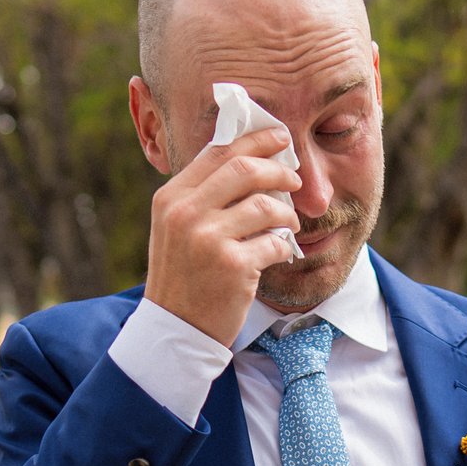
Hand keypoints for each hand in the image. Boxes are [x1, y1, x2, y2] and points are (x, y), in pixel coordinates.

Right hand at [144, 126, 300, 343]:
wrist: (176, 328)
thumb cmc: (184, 274)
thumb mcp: (178, 227)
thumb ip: (204, 194)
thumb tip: (252, 159)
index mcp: (171, 198)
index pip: (218, 152)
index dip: (255, 140)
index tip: (279, 137)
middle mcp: (186, 213)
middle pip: (244, 170)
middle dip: (278, 171)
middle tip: (294, 181)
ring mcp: (208, 239)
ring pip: (265, 205)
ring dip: (286, 214)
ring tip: (289, 225)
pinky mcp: (232, 266)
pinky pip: (274, 241)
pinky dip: (283, 245)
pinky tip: (279, 252)